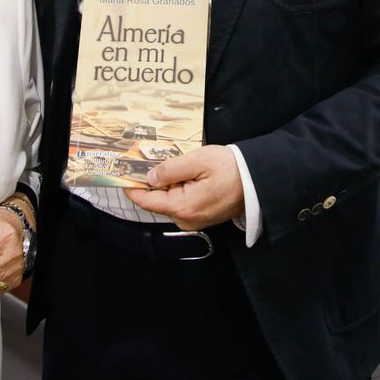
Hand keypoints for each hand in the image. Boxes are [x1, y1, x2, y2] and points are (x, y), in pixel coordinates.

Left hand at [125, 145, 244, 230]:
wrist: (257, 180)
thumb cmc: (231, 168)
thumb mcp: (198, 160)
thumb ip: (170, 169)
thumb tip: (149, 178)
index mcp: (182, 207)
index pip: (146, 201)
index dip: (131, 187)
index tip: (121, 175)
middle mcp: (186, 219)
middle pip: (157, 201)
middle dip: (153, 182)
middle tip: (153, 159)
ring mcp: (194, 221)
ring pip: (170, 201)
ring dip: (169, 184)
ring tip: (181, 165)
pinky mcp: (202, 217)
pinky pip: (182, 203)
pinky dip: (180, 189)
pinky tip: (191, 175)